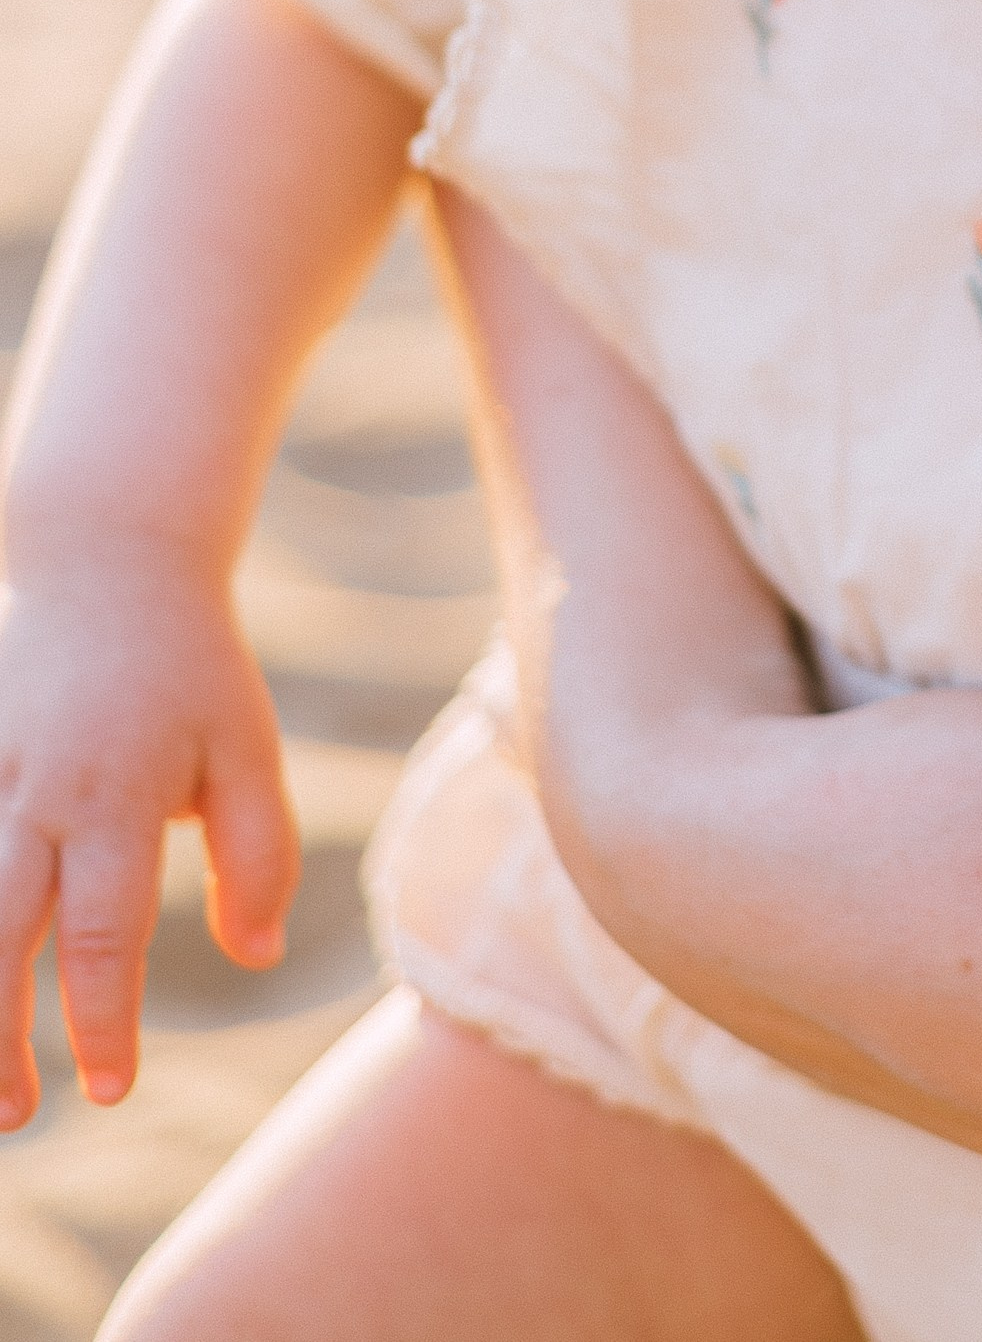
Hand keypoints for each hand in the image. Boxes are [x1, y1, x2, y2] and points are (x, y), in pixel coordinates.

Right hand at [0, 556, 296, 1118]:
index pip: (101, 935)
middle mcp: (34, 794)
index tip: (113, 1088)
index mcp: (115, 796)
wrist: (109, 562)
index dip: (103, 1021)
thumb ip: (259, 853)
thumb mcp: (246, 747)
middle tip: (19, 1116)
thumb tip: (259, 955)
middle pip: (0, 937)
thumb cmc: (192, 668)